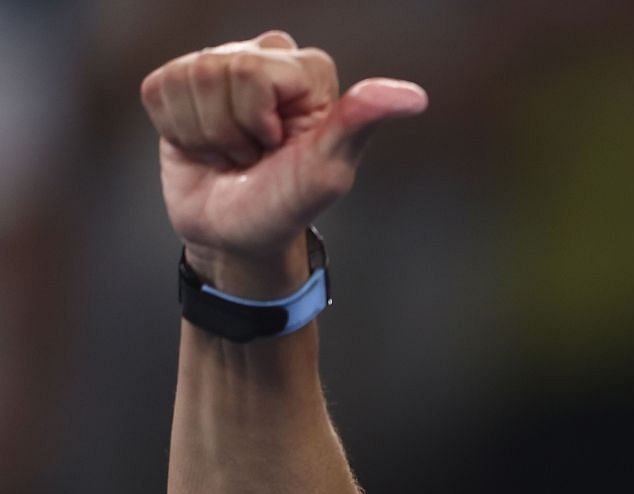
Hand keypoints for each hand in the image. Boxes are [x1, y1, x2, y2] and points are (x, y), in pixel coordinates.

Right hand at [140, 31, 425, 294]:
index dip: (257, 121)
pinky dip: (178, 132)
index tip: (279, 147)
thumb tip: (415, 97)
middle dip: (230, 129)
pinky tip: (204, 147)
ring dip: (205, 134)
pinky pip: (159, 91)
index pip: (256, 72)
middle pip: (217, 70)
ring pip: (186, 79)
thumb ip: (360, 125)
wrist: (236, 235)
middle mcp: (267, 57)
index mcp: (309, 71)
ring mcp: (221, 66)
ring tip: (232, 154)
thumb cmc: (287, 204)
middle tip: (254, 155)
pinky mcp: (179, 83)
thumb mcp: (327, 172)